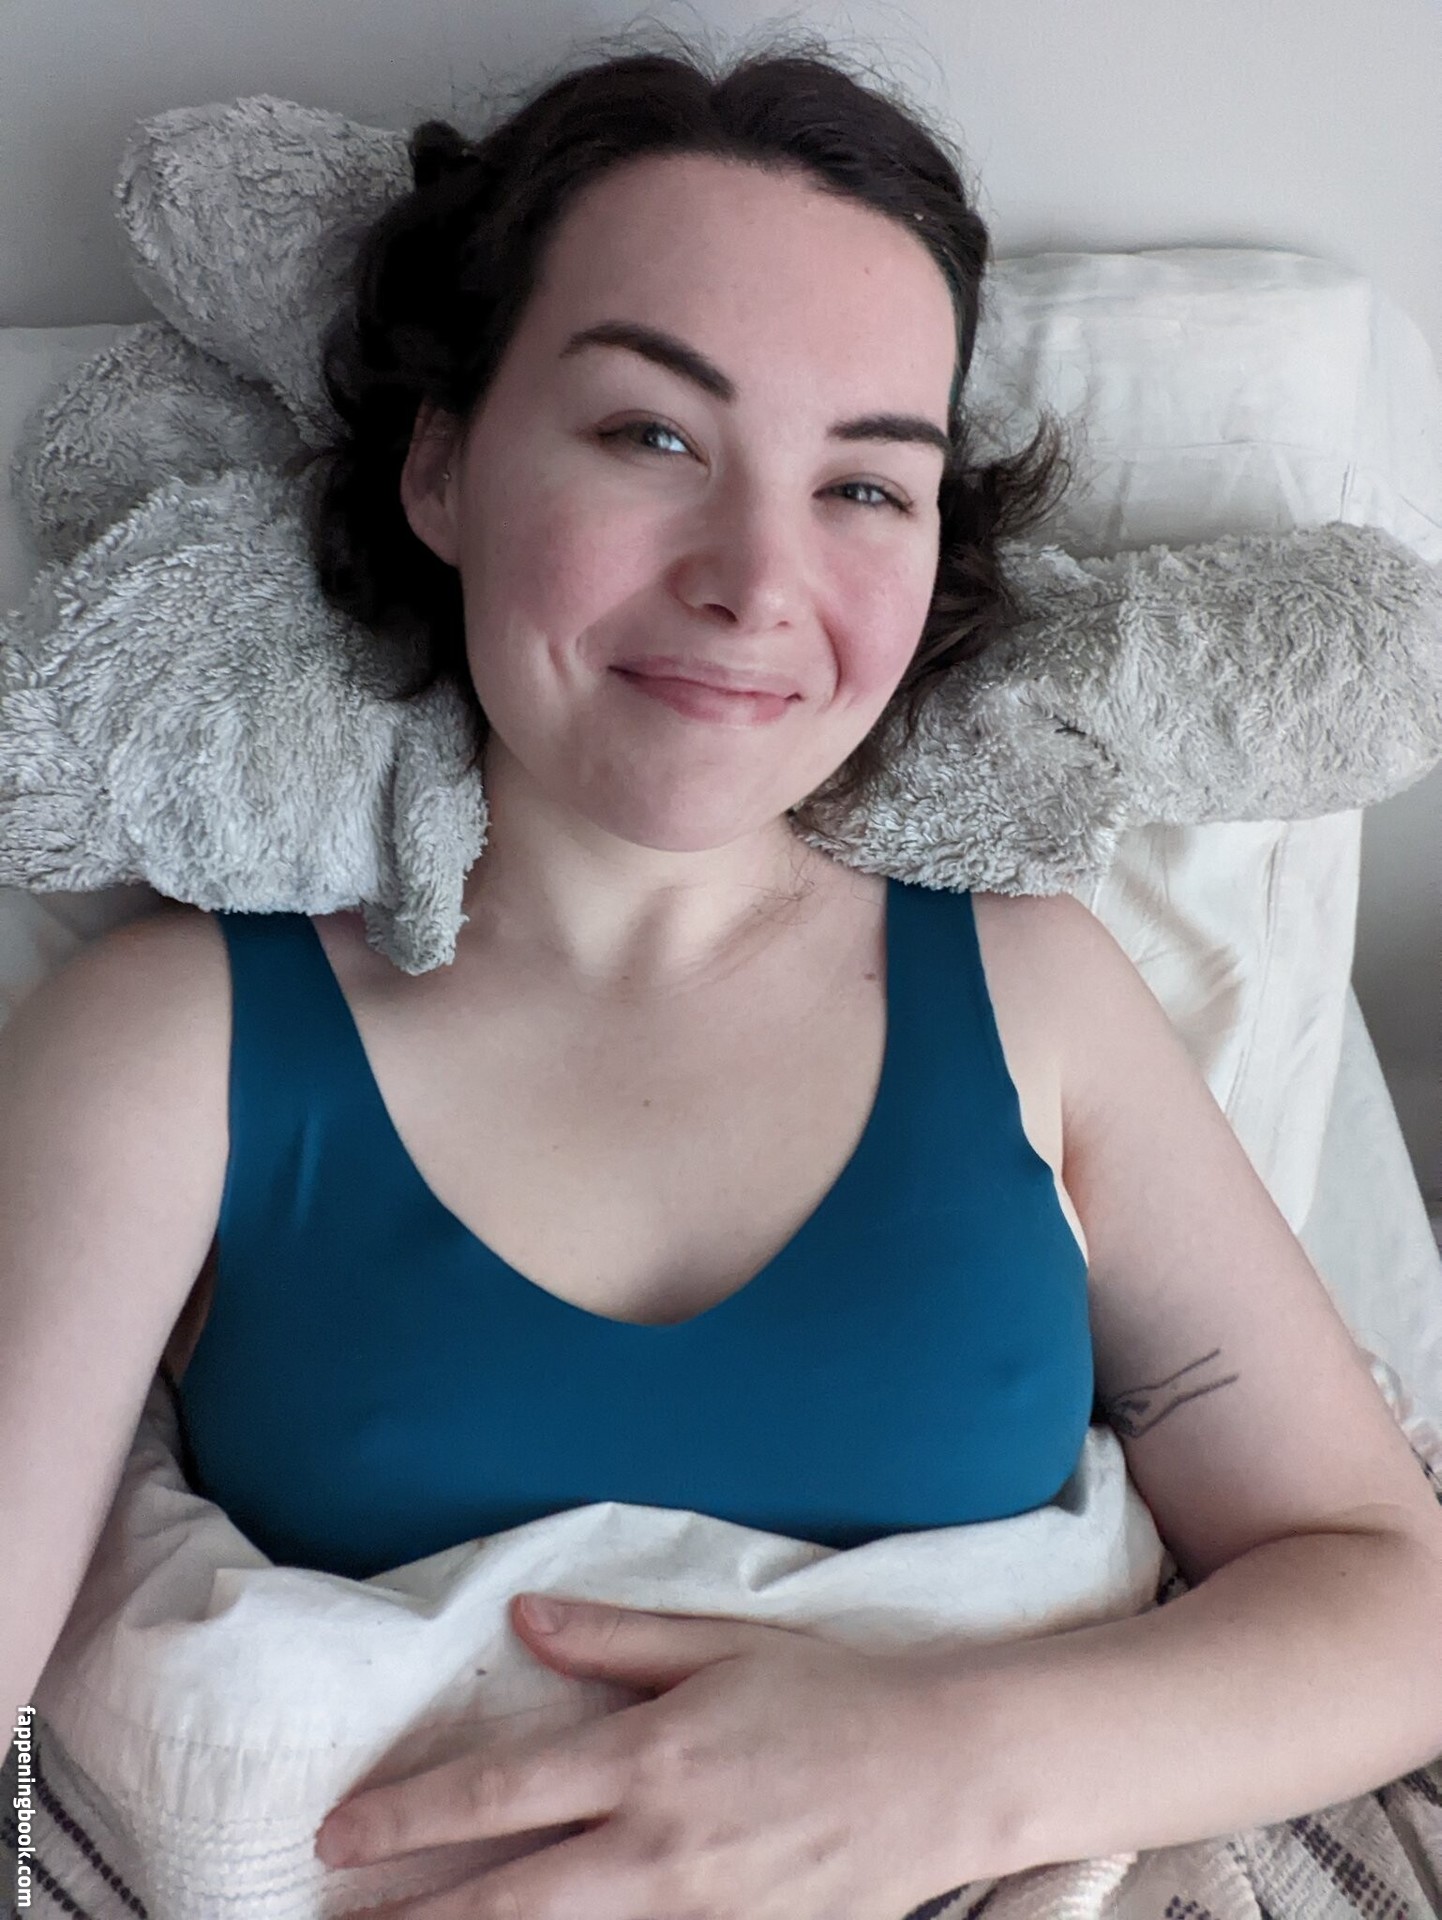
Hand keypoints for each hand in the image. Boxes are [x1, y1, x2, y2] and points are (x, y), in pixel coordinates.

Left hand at [314, 1591, 980, 1918]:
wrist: (940, 1771)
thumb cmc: (829, 1693)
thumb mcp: (719, 1643)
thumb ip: (614, 1638)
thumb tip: (522, 1620)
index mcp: (645, 1756)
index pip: (496, 1793)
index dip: (406, 1819)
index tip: (338, 1836)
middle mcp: (656, 1845)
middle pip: (505, 1899)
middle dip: (412, 1918)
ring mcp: (696, 1913)